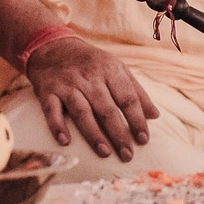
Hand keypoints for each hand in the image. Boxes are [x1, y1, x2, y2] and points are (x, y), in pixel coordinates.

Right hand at [24, 37, 158, 160]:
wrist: (54, 47)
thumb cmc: (92, 63)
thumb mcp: (117, 69)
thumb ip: (136, 92)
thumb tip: (155, 115)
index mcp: (110, 71)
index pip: (127, 98)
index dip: (137, 120)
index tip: (144, 140)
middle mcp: (89, 78)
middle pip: (107, 109)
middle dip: (118, 133)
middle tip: (128, 155)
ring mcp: (68, 85)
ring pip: (82, 112)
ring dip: (93, 134)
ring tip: (105, 152)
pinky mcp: (48, 91)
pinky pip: (52, 110)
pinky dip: (58, 126)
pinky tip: (65, 142)